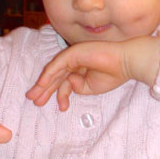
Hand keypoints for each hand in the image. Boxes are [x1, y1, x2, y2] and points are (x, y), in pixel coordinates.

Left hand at [26, 36, 159, 110]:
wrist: (124, 63)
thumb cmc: (112, 75)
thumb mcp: (90, 88)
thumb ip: (77, 88)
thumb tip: (67, 84)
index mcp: (80, 70)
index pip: (64, 82)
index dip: (57, 93)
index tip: (54, 105)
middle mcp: (74, 62)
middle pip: (55, 77)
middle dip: (45, 90)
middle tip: (35, 102)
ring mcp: (73, 56)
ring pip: (54, 72)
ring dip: (43, 85)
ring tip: (34, 98)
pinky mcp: (72, 53)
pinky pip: (57, 66)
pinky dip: (48, 76)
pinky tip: (41, 85)